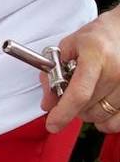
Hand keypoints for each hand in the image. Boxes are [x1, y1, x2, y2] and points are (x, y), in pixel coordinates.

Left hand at [44, 7, 119, 133]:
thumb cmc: (99, 37)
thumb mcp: (69, 47)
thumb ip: (52, 75)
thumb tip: (48, 104)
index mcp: (97, 56)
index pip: (79, 94)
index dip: (63, 113)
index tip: (52, 124)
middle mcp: (116, 71)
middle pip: (86, 108)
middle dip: (72, 106)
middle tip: (73, 90)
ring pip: (99, 116)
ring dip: (88, 111)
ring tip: (89, 92)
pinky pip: (116, 122)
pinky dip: (105, 119)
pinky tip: (101, 106)